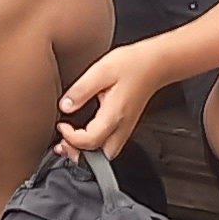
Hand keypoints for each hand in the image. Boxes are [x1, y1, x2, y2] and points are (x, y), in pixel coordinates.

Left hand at [58, 37, 195, 157]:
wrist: (156, 63)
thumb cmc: (133, 65)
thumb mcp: (101, 70)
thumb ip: (81, 90)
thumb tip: (65, 106)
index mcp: (114, 115)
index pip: (88, 141)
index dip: (70, 137)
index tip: (62, 125)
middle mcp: (121, 127)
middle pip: (97, 156)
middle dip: (77, 152)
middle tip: (63, 139)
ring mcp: (126, 128)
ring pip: (105, 153)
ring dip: (87, 151)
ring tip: (72, 139)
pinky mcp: (127, 125)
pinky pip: (110, 144)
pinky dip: (95, 144)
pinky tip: (86, 133)